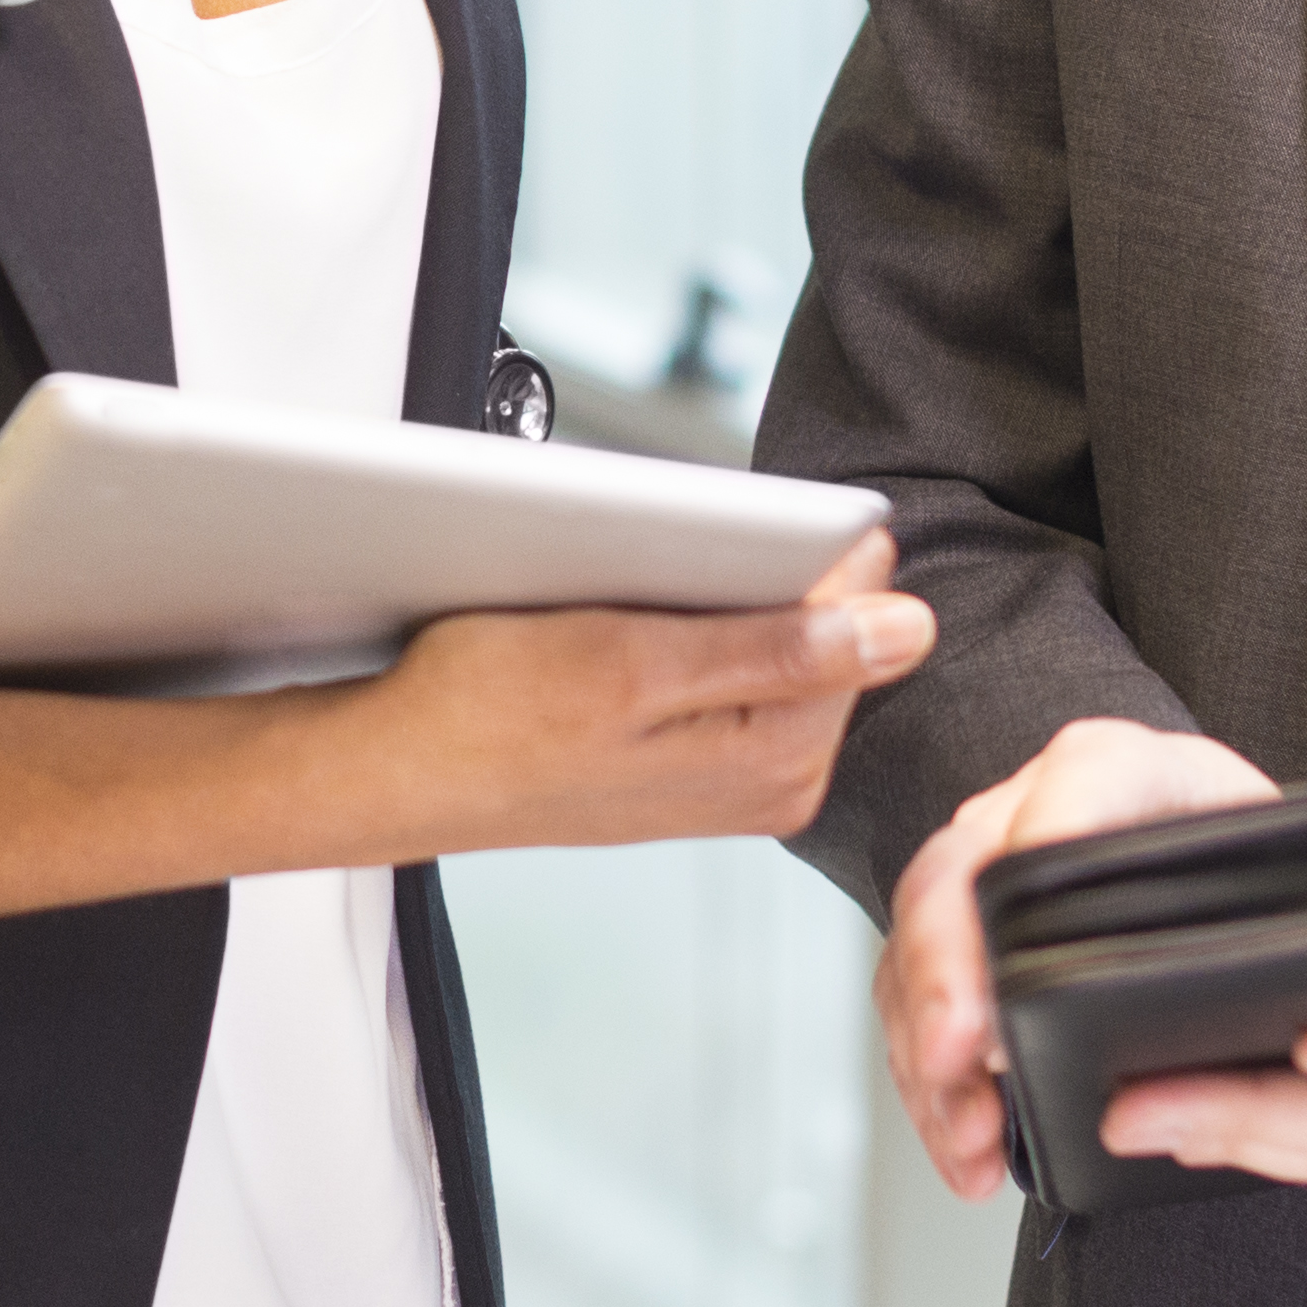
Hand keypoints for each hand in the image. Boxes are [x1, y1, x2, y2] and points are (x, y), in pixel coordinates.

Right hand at [359, 533, 930, 857]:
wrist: (397, 771)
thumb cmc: (487, 719)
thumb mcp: (634, 664)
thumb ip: (780, 650)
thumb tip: (909, 628)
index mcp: (778, 763)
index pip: (862, 625)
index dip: (815, 552)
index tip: (748, 521)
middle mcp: (773, 784)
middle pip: (826, 638)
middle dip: (767, 581)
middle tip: (664, 564)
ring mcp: (737, 781)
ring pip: (779, 649)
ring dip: (725, 602)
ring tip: (635, 597)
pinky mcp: (697, 767)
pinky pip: (734, 674)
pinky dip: (694, 632)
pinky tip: (630, 627)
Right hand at [876, 715, 1280, 1199]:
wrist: (1190, 866)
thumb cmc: (1226, 861)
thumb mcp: (1259, 857)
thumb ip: (1250, 890)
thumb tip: (1258, 978)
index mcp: (1116, 769)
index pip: (1084, 777)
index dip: (1056, 821)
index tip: (1034, 870)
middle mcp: (1021, 814)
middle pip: (957, 876)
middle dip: (948, 972)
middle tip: (959, 1048)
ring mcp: (972, 883)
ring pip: (918, 957)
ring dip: (932, 1055)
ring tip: (969, 1130)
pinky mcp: (950, 951)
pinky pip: (915, 1015)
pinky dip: (935, 1091)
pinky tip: (965, 1146)